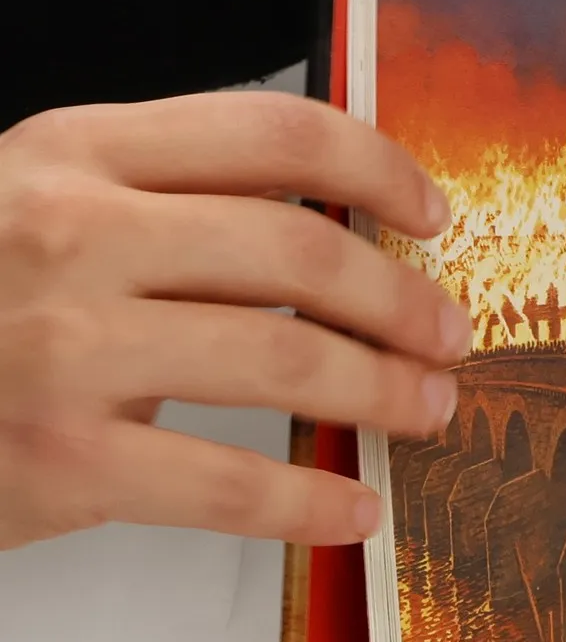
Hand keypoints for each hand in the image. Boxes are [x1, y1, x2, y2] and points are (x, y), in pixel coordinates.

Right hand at [0, 93, 466, 549]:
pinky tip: (355, 509)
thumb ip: (164, 193)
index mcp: (74, 153)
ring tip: (428, 408)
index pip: (275, 132)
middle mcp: (71, 234)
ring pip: (286, 358)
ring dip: (385, 389)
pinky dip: (314, 503)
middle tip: (449, 334)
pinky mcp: (61, 462)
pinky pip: (232, 485)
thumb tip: (338, 216)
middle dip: (403, 298)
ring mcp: (64, 350)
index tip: (433, 214)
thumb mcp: (34, 200)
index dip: (381, 169)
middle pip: (301, 249)